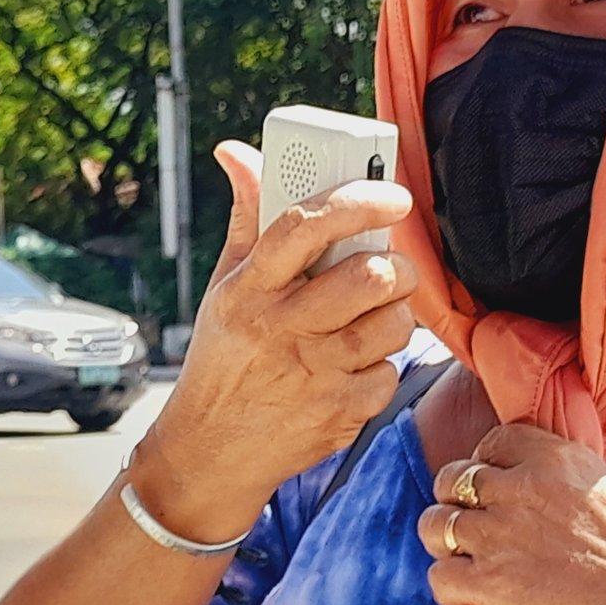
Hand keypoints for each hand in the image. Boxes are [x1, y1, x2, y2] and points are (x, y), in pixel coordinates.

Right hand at [137, 141, 419, 540]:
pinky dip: (382, 367)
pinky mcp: (339, 415)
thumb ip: (245, 219)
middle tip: (387, 268)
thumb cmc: (224, 360)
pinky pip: (390, 374)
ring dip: (395, 315)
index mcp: (249, 289)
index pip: (305, 226)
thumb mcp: (224, 289)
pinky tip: (354, 367)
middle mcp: (280, 329)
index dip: (356, 200)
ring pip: (393, 324)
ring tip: (371, 318)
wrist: (210, 452)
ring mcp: (312, 375)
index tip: (390, 195)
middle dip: (394, 266)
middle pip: (369, 277)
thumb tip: (237, 152)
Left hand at [418, 425, 605, 604]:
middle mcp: (521, 489)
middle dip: (457, 503)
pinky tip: (474, 599)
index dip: (484, 469)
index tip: (495, 493)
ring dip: (445, 543)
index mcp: (553, 457)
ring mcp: (502, 536)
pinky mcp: (492, 586)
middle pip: (451, 479)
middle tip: (476, 529)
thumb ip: (562, 476)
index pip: (490, 444)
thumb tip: (530, 480)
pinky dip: (449, 590)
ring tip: (469, 562)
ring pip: (434, 525)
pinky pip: (438, 578)